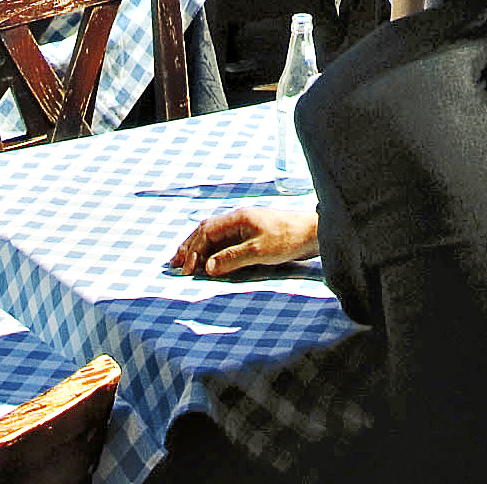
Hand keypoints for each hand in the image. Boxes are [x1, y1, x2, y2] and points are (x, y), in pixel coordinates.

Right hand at [168, 203, 317, 277]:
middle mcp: (238, 219)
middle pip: (206, 230)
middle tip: (173, 265)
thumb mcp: (260, 251)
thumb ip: (232, 258)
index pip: (206, 231)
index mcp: (238, 218)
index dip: (193, 250)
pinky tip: (207, 261)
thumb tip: (207, 268)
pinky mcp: (251, 235)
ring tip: (184, 263)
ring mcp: (244, 226)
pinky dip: (212, 251)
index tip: (186, 270)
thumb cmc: (289, 239)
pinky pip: (224, 241)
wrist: (313, 233)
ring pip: (214, 236)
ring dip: (198, 249)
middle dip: (188, 247)